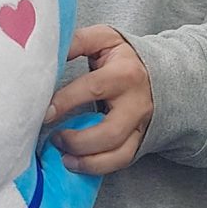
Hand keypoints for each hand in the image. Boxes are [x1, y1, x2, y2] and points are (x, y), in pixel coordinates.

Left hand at [42, 24, 153, 175]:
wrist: (161, 73)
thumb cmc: (122, 57)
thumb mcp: (103, 40)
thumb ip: (76, 43)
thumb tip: (47, 54)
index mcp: (124, 73)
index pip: (92, 89)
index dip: (66, 102)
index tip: (45, 113)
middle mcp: (136, 103)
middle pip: (109, 132)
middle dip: (78, 140)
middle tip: (55, 137)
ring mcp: (140, 125)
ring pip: (118, 153)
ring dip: (87, 160)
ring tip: (64, 156)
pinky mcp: (140, 139)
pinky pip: (121, 161)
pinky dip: (97, 168)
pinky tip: (76, 163)